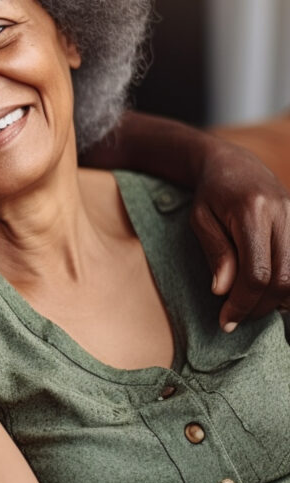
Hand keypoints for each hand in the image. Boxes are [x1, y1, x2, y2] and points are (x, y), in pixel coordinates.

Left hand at [189, 142, 289, 330]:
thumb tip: (223, 291)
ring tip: (250, 305)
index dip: (243, 302)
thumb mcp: (201, 219)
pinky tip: (267, 292)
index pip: (257, 272)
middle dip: (259, 306)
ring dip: (276, 299)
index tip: (226, 320)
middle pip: (284, 278)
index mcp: (252, 211)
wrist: (233, 162)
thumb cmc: (210, 193)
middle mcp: (283, 214)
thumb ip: (216, 253)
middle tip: (236, 317)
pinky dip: (287, 284)